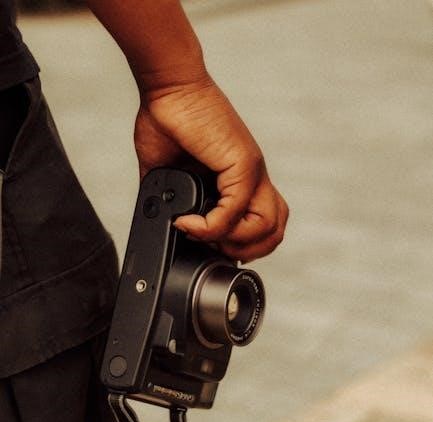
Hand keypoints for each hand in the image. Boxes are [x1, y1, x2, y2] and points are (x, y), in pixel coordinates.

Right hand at [134, 75, 288, 261]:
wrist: (167, 89)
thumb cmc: (166, 121)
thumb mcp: (167, 174)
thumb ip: (172, 201)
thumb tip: (163, 225)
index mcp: (240, 179)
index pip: (263, 223)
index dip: (240, 244)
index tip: (206, 243)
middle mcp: (253, 176)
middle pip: (276, 229)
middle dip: (245, 252)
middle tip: (212, 248)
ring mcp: (252, 170)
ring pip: (269, 226)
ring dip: (234, 244)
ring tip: (202, 236)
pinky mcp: (243, 164)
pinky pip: (235, 212)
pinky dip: (209, 227)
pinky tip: (187, 222)